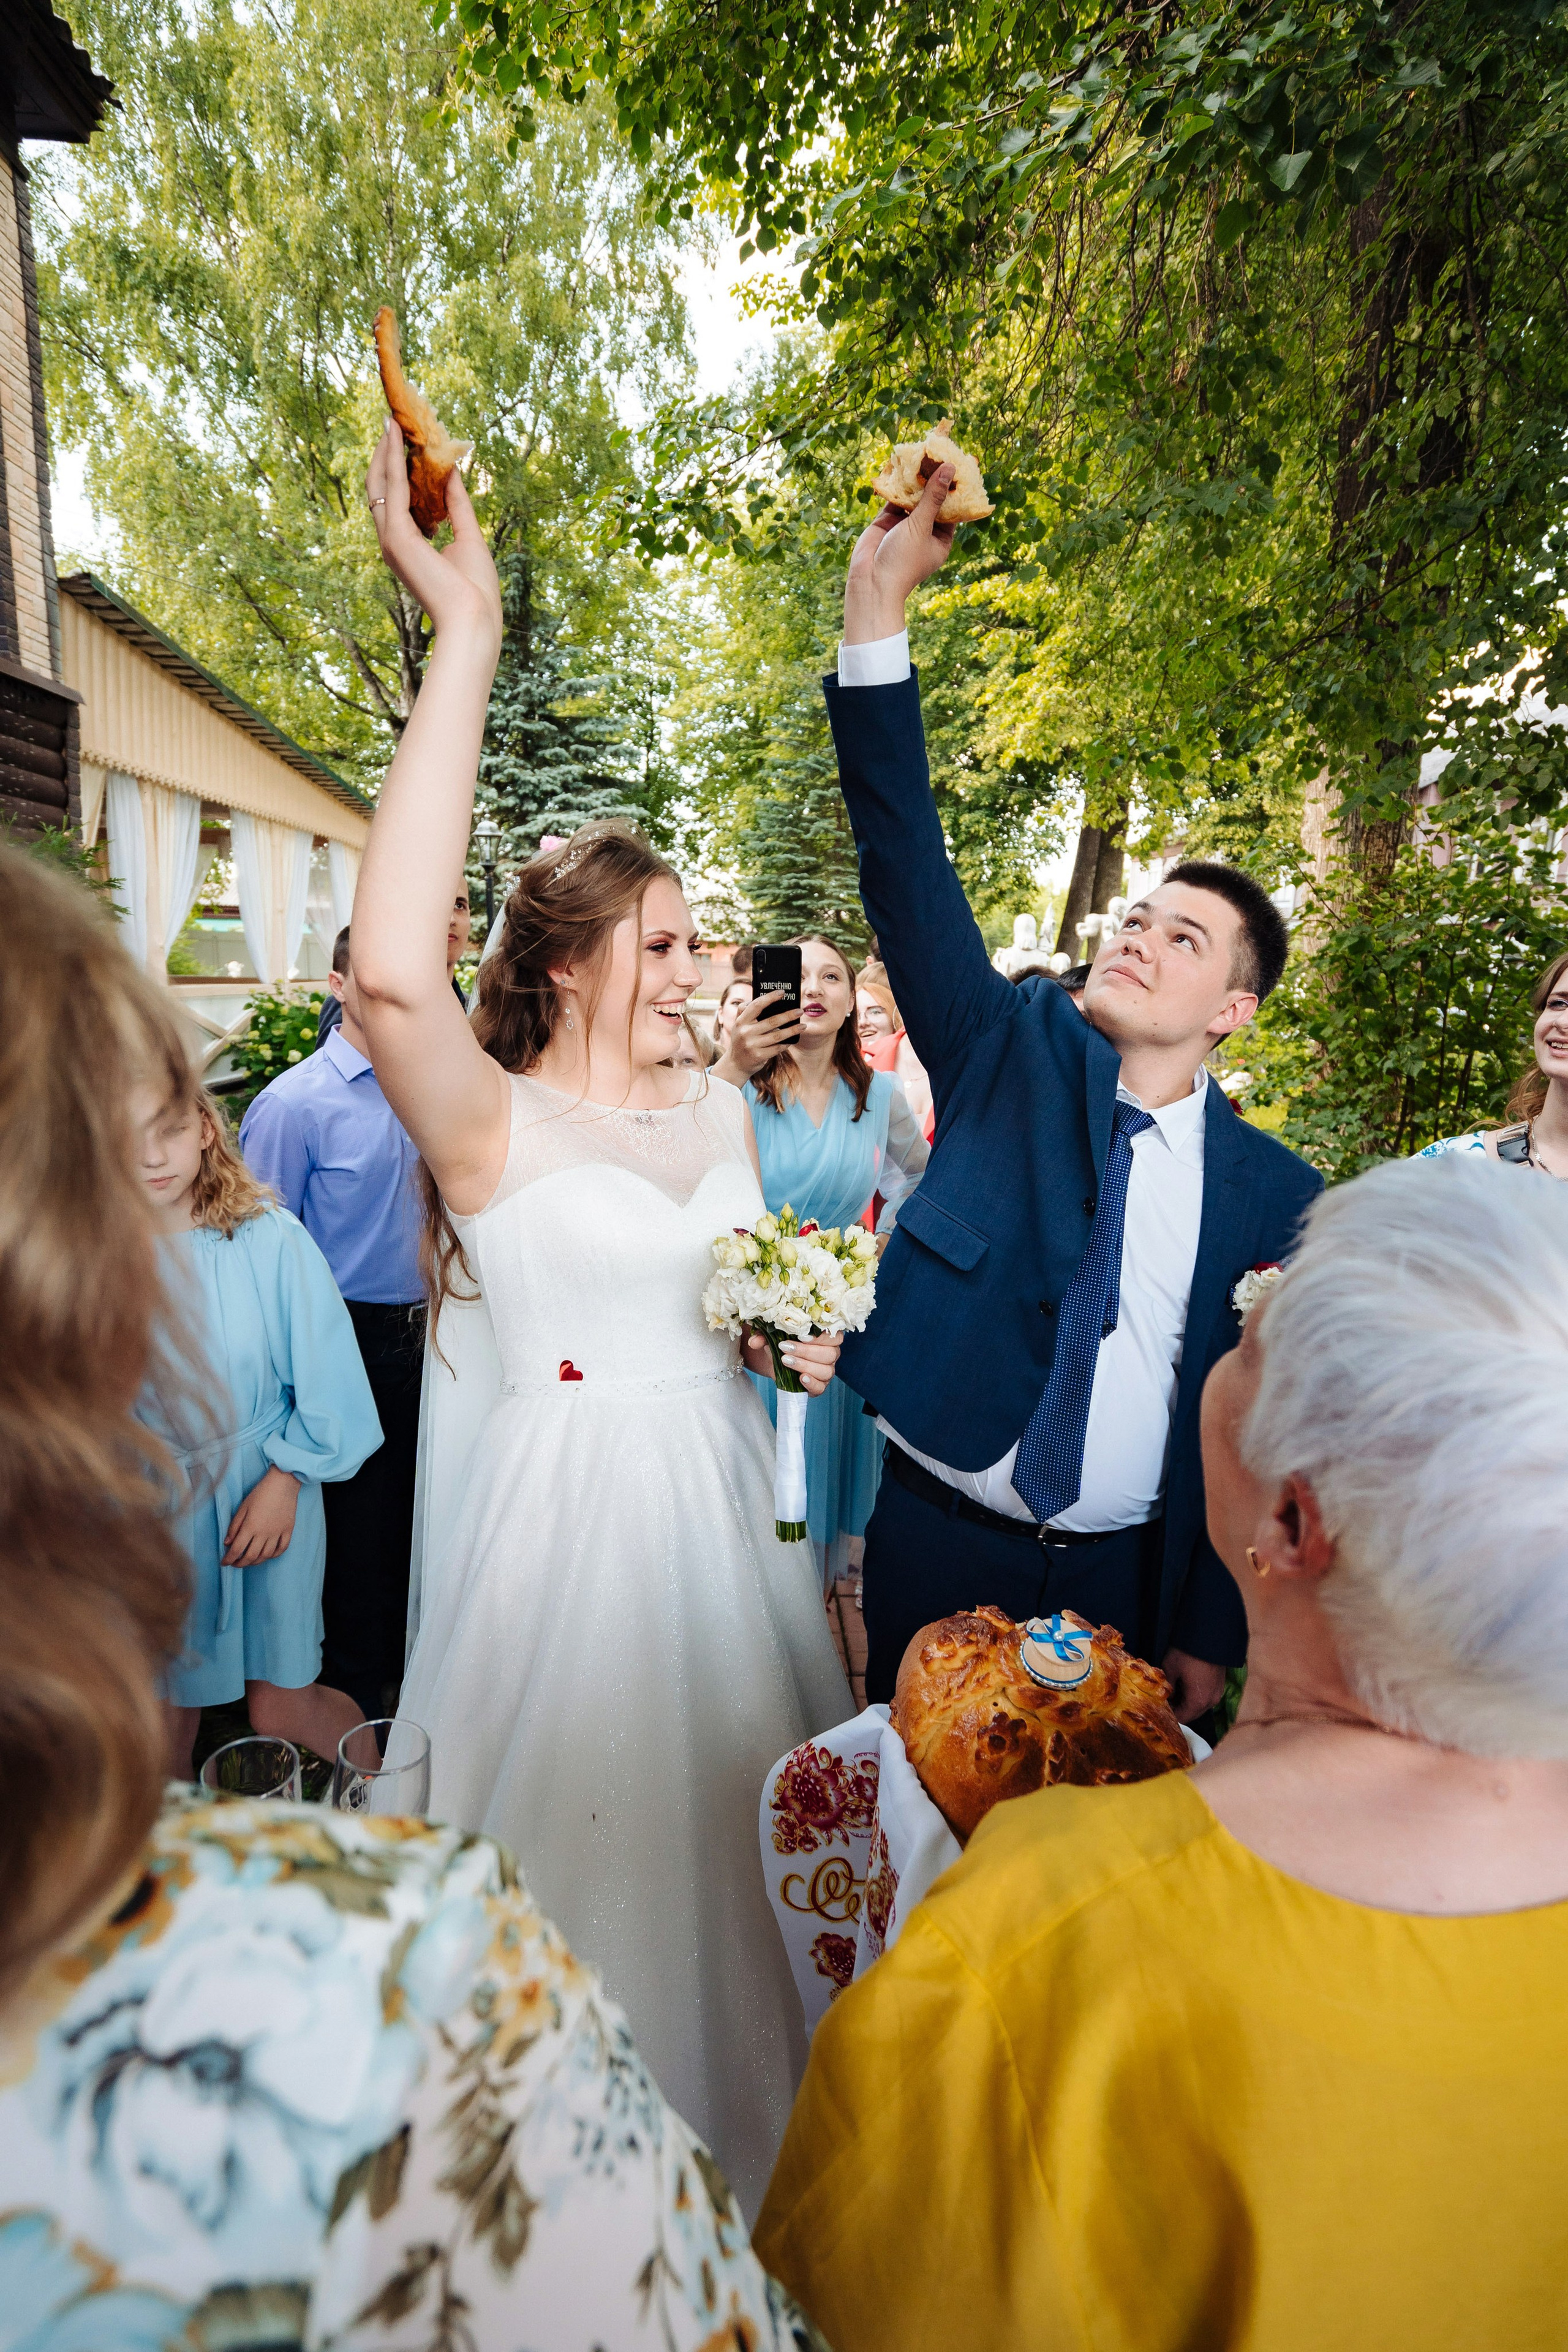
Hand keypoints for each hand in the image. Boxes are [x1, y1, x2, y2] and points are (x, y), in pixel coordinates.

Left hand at [223, 1465, 300, 1566]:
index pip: (237, 1549)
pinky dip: (274, 1555)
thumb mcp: (243, 1507)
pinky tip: (267, 1555)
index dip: (229, 1559)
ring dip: (256, 1562)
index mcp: (250, 1527)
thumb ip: (234, 1526)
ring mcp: (277, 1533)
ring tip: (249, 1561)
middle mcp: (264, 1533)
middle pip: (251, 1556)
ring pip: (266, 1555)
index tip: (224, 1563)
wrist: (283, 1483)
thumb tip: (227, 1543)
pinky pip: (281, 1549)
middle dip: (240, 1563)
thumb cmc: (260, 1493)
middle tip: (235, 1564)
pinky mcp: (288, 1530)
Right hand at [366, 419, 501, 662]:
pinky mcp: (397, 538)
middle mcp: (393, 541)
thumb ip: (457, 504)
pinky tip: (398, 438)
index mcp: (409, 544)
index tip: (406, 441)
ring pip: (380, 484)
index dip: (399, 468)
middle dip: (387, 453)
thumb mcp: (469, 536)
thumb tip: (451, 471)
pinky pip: (393, 490)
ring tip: (393, 421)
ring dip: (387, 450)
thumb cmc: (475, 590)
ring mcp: (391, 540)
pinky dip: (395, 462)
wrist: (475, 620)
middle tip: (394, 422)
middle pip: (382, 487)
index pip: (397, 498)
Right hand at [717, 988, 800, 1080]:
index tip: (782, 993)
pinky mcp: (758, 1056)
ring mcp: (751, 1045)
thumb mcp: (739, 1024)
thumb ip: (746, 1011)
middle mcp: (745, 1032)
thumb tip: (765, 998)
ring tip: (803, 1026)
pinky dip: (786, 1044)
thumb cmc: (741, 1039)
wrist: (735, 1064)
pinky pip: (777, 1048)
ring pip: (777, 1035)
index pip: (757, 1005)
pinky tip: (792, 1040)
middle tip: (800, 1011)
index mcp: (741, 1021)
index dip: (770, 998)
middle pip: (772, 1021)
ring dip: (792, 1030)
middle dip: (788, 1015)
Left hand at [742, 1329, 842, 1396]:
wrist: (774, 1358)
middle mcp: (831, 1353)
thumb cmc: (780, 1342)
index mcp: (827, 1337)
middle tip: (785, 1347)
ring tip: (785, 1361)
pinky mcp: (819, 1386)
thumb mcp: (772, 1334)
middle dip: (806, 1351)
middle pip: (830, 1354)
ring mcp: (827, 1371)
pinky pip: (821, 1388)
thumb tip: (754, 1341)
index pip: (834, 1335)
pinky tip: (800, 1378)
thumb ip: (764, 1335)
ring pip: (826, 1371)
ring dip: (805, 1365)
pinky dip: (811, 1383)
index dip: (820, 1337)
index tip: (800, 1335)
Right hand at [844, 463, 958, 645]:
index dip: (958, 487)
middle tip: (943, 451)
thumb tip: (949, 469)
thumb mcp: (921, 527)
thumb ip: (932, 498)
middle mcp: (924, 531)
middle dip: (936, 478)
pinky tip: (901, 464)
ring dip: (917, 478)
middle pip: (933, 500)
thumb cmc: (902, 561)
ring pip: (914, 497)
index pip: (954, 508)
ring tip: (923, 452)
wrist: (871, 582)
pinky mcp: (887, 520)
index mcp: (941, 539)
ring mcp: (905, 525)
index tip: (965, 464)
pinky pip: (895, 498)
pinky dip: (897, 483)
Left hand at [1161, 1648, 1226, 1721]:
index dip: (1169, 1715)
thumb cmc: (1188, 1652)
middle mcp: (1211, 1701)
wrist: (1210, 1635)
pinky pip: (1205, 1696)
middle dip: (1178, 1709)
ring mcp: (1217, 1693)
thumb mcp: (1170, 1669)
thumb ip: (1167, 1687)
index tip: (1159, 1708)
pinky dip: (1195, 1695)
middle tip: (1163, 1700)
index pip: (1182, 1718)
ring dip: (1186, 1702)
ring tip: (1172, 1691)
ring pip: (1199, 1705)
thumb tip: (1166, 1696)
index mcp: (1198, 1701)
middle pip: (1192, 1714)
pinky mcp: (1219, 1684)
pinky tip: (1184, 1684)